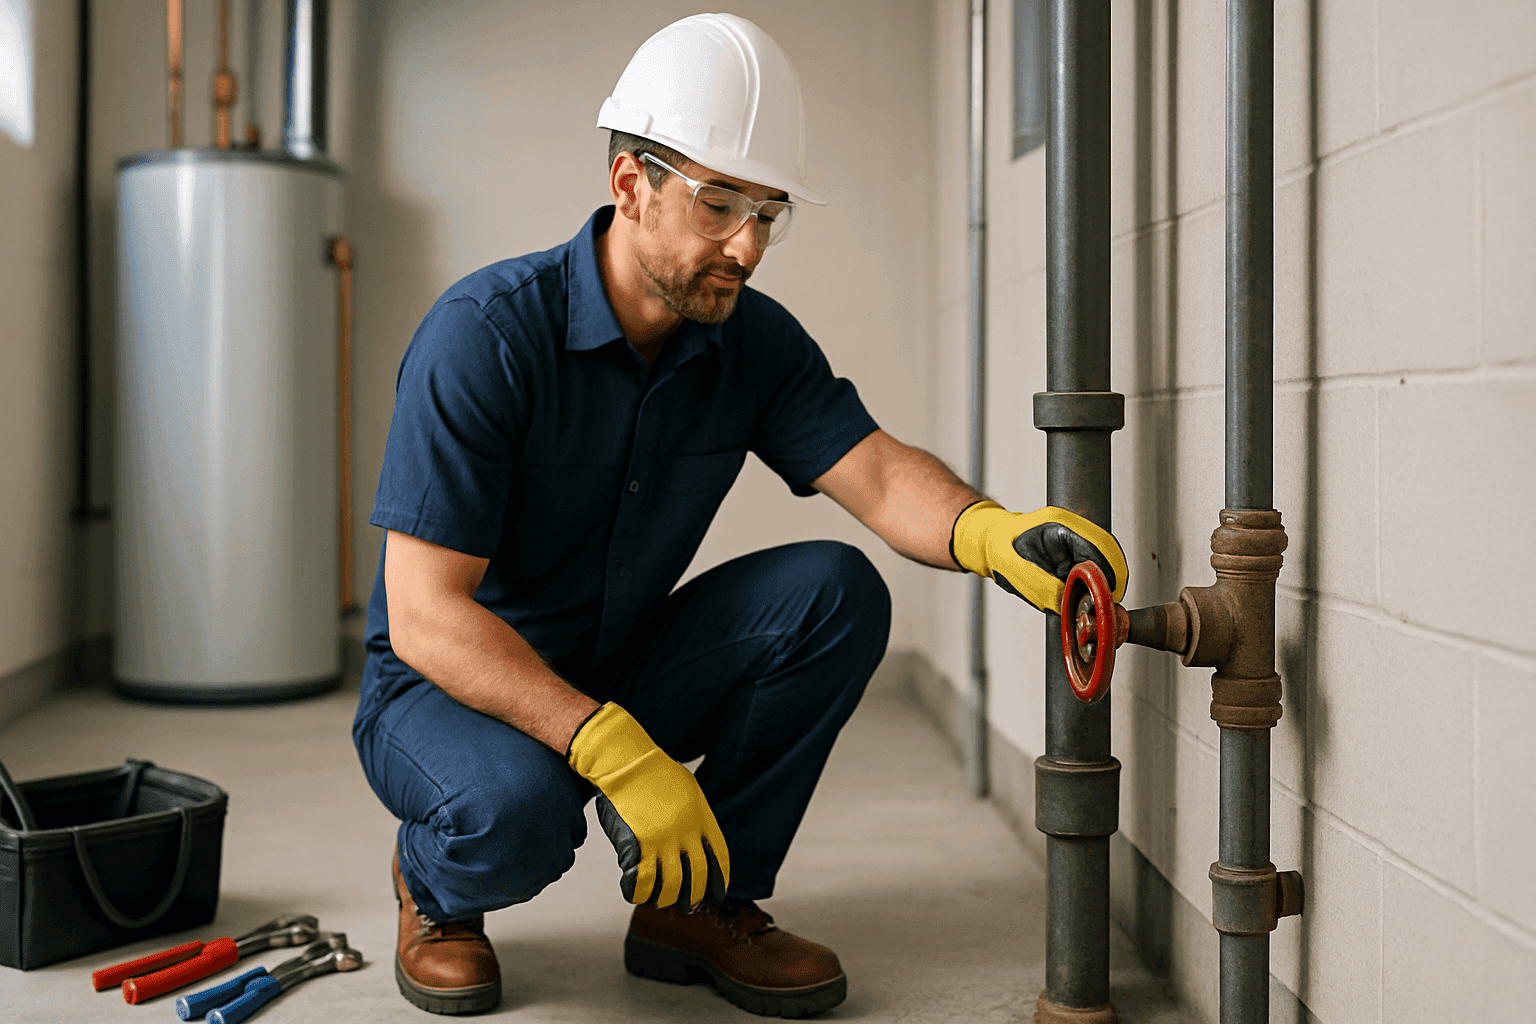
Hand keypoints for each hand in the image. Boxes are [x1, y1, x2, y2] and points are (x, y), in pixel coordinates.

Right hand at [566, 703, 728, 908]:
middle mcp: (686, 833)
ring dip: (665, 899)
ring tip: (659, 901)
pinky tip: (636, 894)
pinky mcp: (639, 845)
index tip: (715, 895)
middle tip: (688, 907)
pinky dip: (640, 893)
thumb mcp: (688, 790)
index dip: (719, 881)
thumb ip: (695, 816)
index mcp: (702, 818)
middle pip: (698, 877)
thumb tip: (696, 838)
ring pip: (671, 885)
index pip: (719, 858)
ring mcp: (663, 840)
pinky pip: (643, 881)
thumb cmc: (653, 773)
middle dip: (694, 898)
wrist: (625, 762)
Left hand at [950, 501, 1127, 611]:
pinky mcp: (1073, 557)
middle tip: (1102, 607)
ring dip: (1100, 587)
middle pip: (1109, 555)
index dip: (1110, 571)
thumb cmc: (997, 550)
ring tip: (1088, 606)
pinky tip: (1079, 602)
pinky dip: (1089, 590)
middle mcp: (1073, 530)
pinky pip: (1091, 574)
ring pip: (1103, 566)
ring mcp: (1075, 543)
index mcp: (1059, 524)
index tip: (1109, 595)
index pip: (1100, 544)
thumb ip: (1042, 585)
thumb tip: (1069, 603)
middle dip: (1110, 582)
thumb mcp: (1014, 569)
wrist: (989, 544)